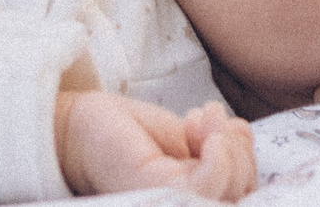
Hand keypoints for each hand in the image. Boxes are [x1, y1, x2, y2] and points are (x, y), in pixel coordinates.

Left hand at [55, 92, 254, 199]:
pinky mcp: (157, 196)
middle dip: (241, 154)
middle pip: (242, 197)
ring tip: (204, 124)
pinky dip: (221, 161)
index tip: (233, 127)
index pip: (240, 195)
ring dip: (231, 151)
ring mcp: (170, 206)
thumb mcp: (180, 136)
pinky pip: (207, 188)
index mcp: (189, 201)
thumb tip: (242, 131)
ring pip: (232, 195)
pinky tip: (212, 138)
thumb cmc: (120, 135)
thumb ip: (213, 143)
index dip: (248, 162)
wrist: (72, 128)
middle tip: (213, 121)